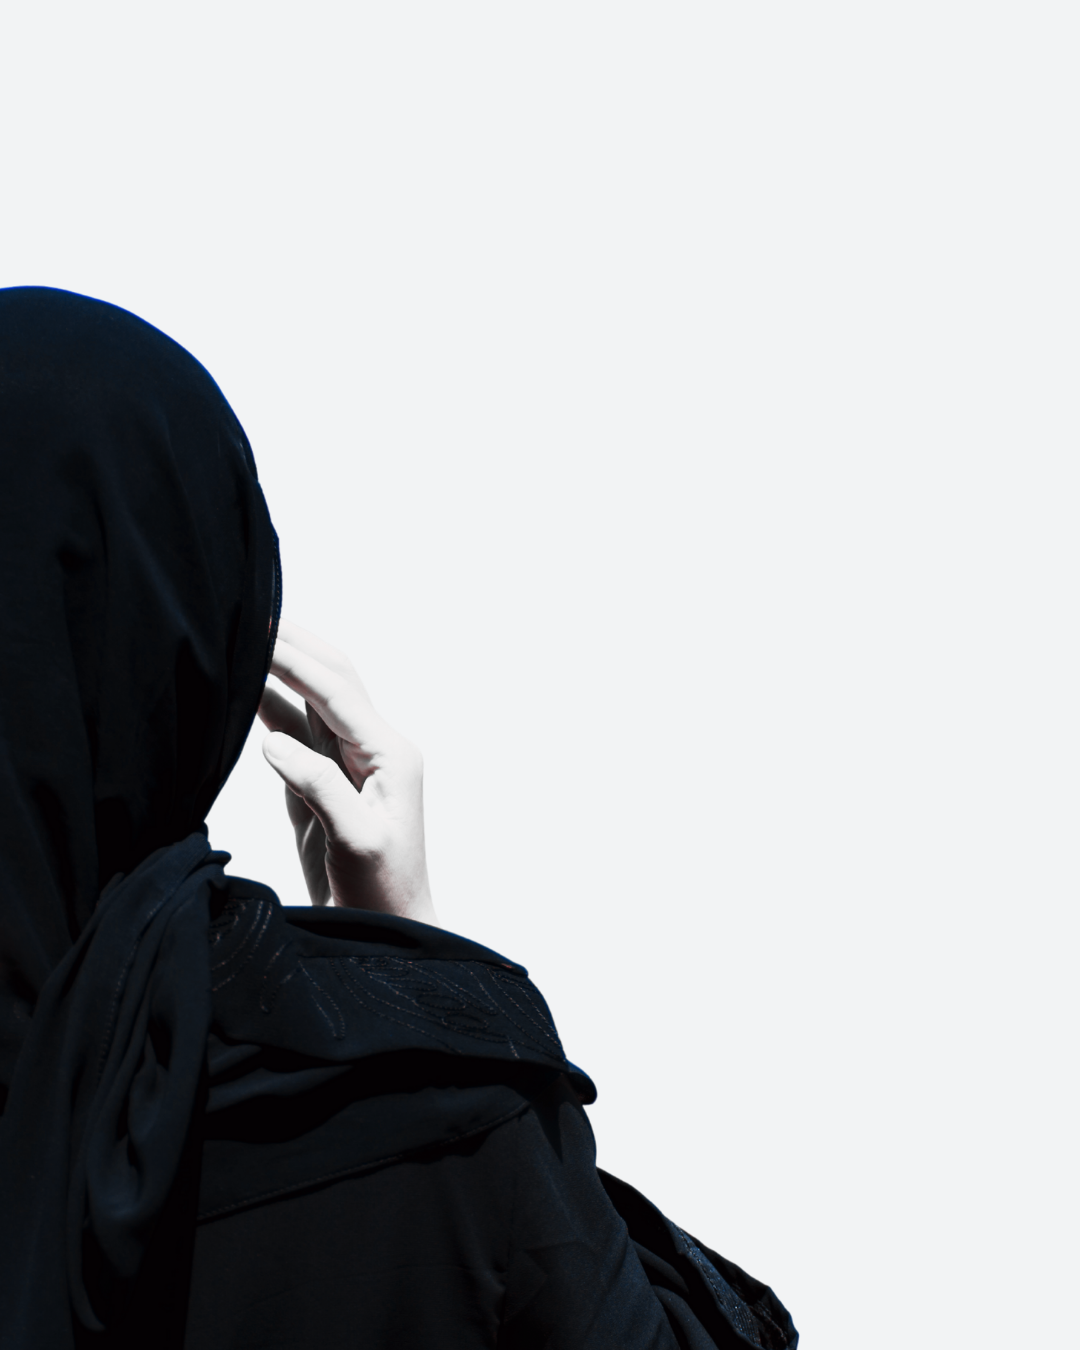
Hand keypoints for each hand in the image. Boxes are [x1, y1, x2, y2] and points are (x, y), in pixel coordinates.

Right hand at [256, 618, 437, 925]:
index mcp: (389, 753)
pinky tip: (245, 685)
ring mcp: (349, 760)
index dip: (296, 659)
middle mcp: (373, 747)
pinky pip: (297, 727)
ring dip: (282, 666)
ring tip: (244, 634)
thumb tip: (274, 741)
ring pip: (312, 697)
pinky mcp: (325, 778)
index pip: (336, 691)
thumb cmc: (383, 891)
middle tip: (250, 611)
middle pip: (332, 677)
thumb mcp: (355, 840)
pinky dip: (272, 702)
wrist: (390, 928)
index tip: (258, 630)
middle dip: (294, 643)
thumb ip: (318, 786)